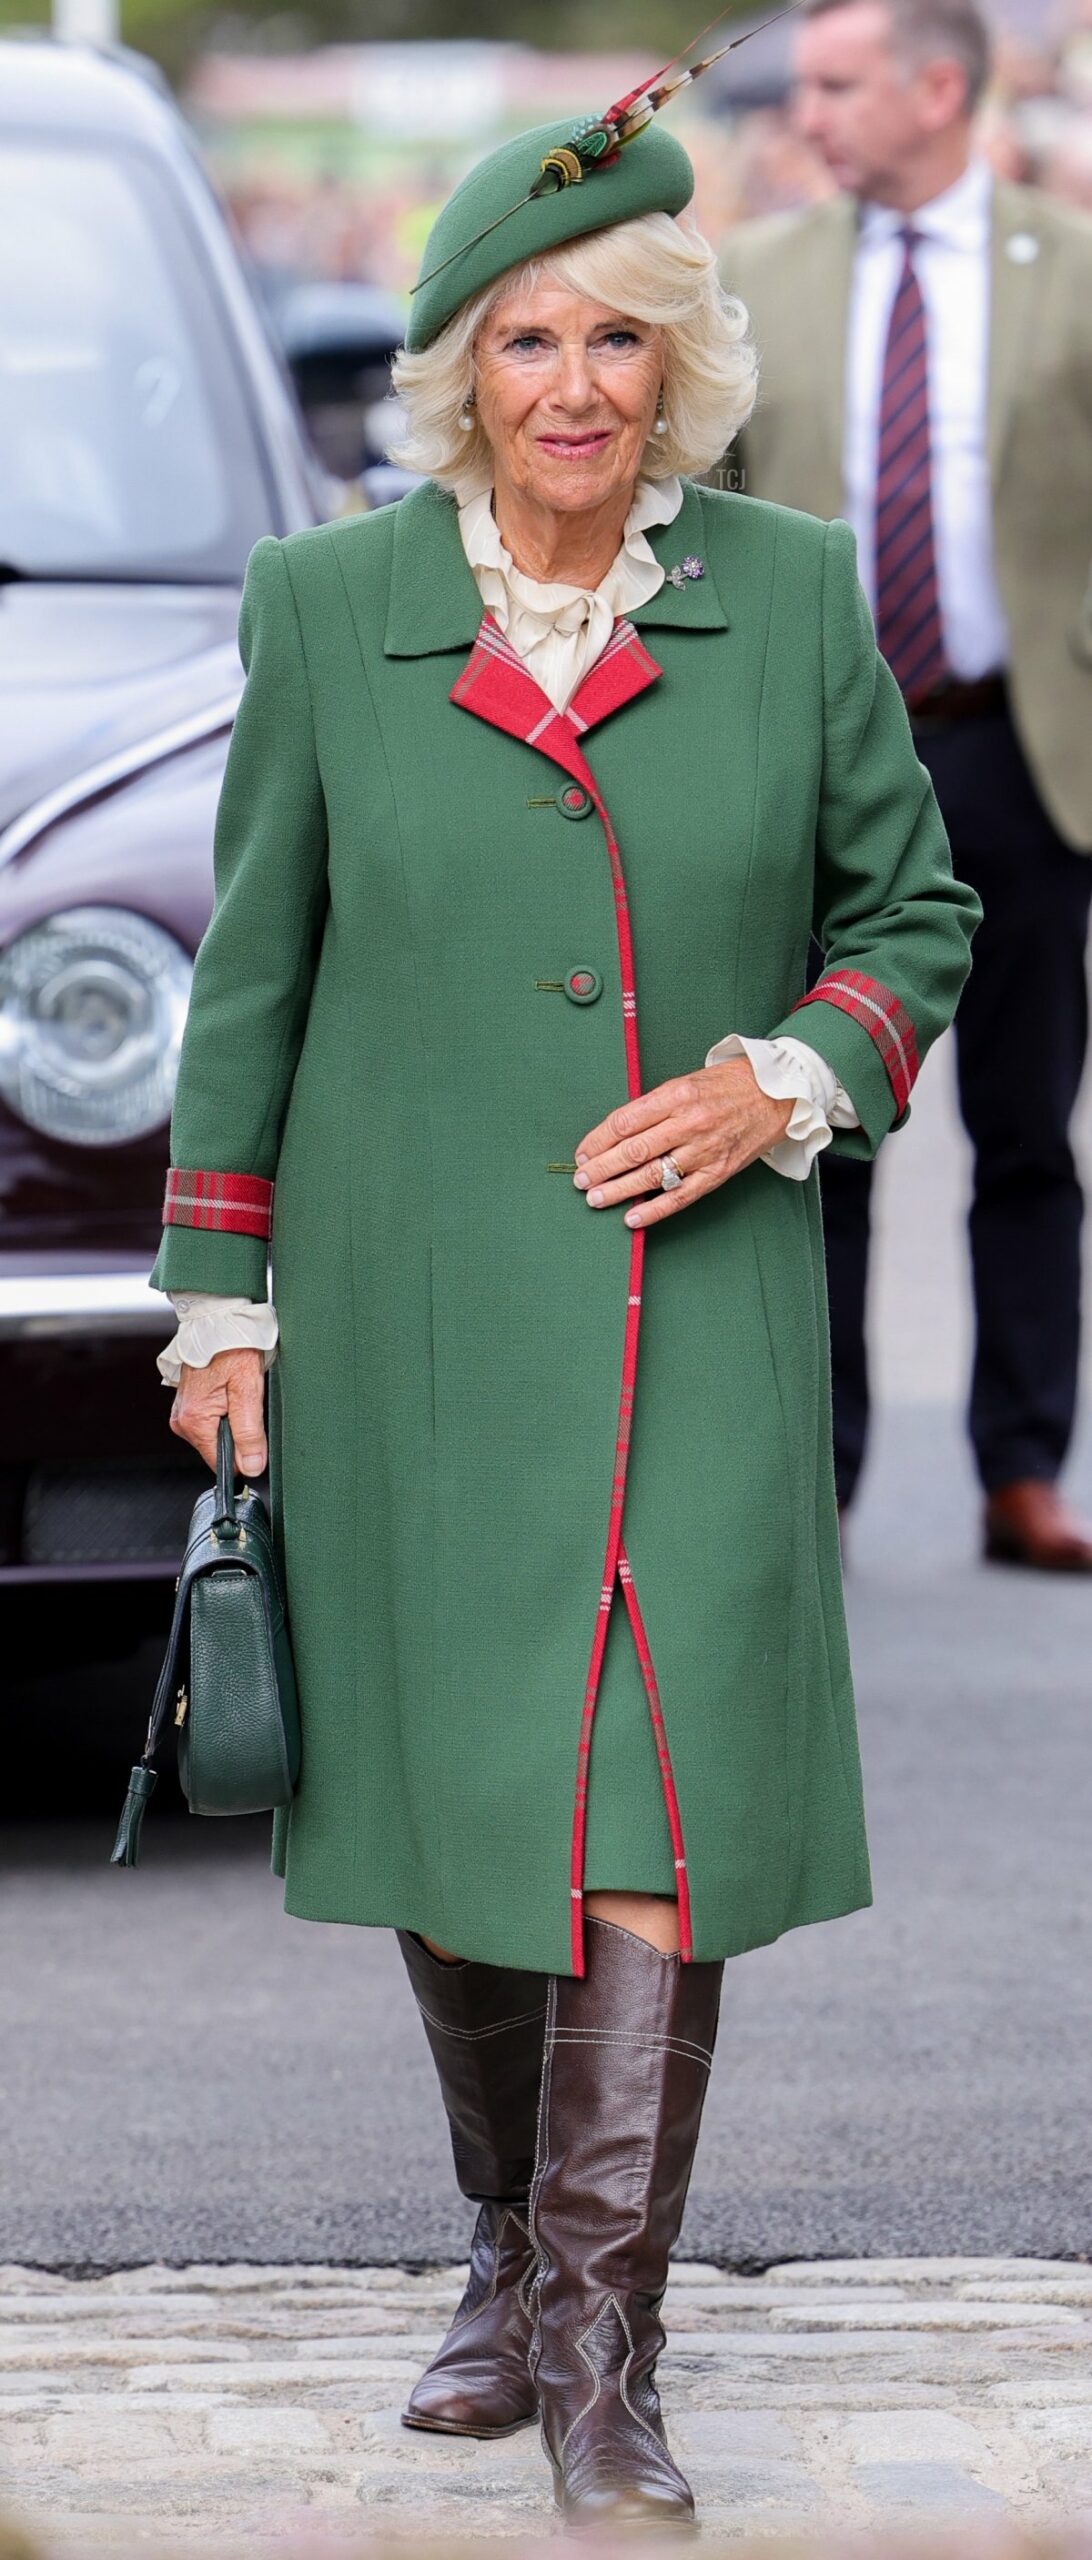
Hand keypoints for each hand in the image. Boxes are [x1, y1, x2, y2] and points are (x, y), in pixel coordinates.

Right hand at [169, 1346, 267, 1476]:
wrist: (219, 1322)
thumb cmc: (233, 1350)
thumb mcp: (248, 1392)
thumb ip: (249, 1433)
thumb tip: (252, 1467)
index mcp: (194, 1422)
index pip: (220, 1463)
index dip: (242, 1455)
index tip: (253, 1432)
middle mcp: (182, 1420)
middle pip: (218, 1449)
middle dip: (238, 1434)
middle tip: (246, 1403)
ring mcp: (182, 1412)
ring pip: (216, 1435)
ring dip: (232, 1420)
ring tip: (237, 1393)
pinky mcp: (187, 1404)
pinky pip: (211, 1421)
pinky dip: (224, 1412)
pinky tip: (229, 1392)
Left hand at [574, 1060, 794, 1229]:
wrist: (780, 1095)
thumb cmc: (730, 1085)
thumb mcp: (688, 1081)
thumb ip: (655, 1106)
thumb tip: (618, 1132)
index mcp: (677, 1094)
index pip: (625, 1121)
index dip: (598, 1140)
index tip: (582, 1152)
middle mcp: (689, 1123)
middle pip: (633, 1150)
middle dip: (601, 1168)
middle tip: (580, 1180)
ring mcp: (704, 1150)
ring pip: (653, 1175)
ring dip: (619, 1190)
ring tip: (595, 1199)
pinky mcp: (718, 1172)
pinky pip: (681, 1196)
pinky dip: (655, 1209)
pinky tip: (632, 1217)